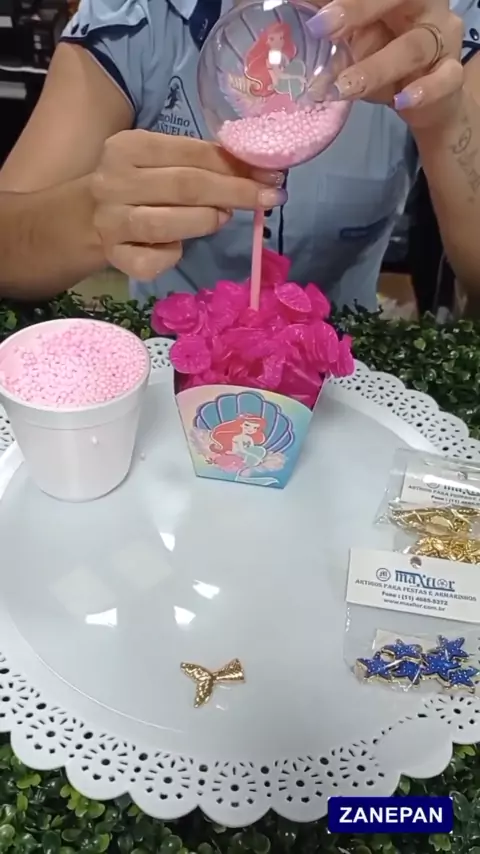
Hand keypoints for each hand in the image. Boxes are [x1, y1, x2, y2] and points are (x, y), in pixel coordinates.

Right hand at [90, 130, 285, 279]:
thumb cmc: (136, 185)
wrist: (84, 218)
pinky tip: (176, 248)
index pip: (191, 152)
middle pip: (186, 186)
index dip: (235, 164)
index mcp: (129, 147)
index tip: (272, 174)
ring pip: (169, 223)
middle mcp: (115, 182)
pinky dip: (173, 256)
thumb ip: (198, 162)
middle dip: (235, 192)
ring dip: (206, 221)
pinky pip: (154, 261)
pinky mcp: (114, 256)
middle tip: (270, 198)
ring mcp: (111, 222)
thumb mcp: (159, 162)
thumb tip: (255, 171)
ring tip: (222, 218)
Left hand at [306, 0, 463, 128]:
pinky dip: (423, 91)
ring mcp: (441, 40)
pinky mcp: (450, 75)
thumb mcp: (355, 38)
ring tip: (344, 87)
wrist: (422, 99)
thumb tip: (286, 10)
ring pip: (413, 47)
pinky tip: (400, 100)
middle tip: (320, 27)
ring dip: (375, 68)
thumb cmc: (384, 57)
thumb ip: (331, 28)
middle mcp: (424, 7)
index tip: (312, 14)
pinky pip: (443, 80)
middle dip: (358, 9)